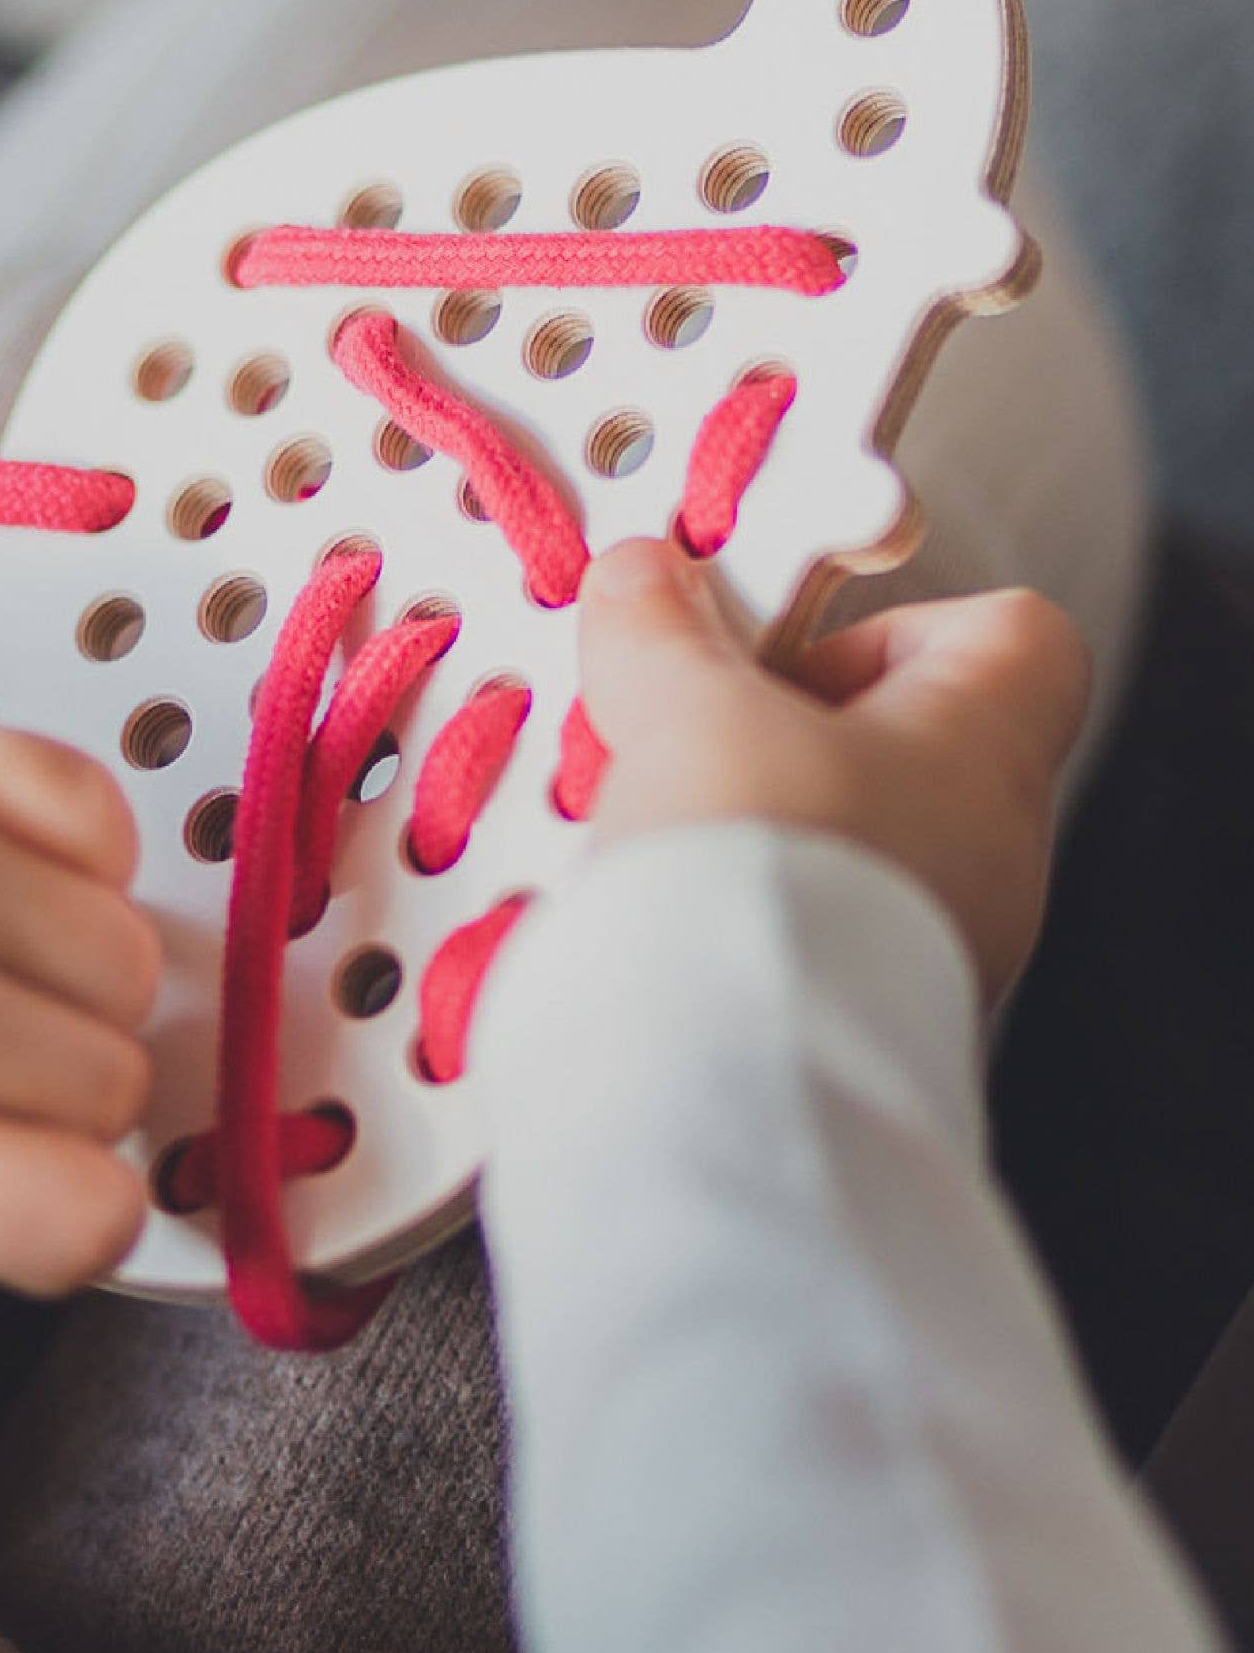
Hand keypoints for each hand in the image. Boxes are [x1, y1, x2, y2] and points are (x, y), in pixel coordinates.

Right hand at [577, 539, 1090, 999]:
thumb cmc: (759, 876)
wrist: (730, 1077)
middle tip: (680, 738)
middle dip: (773, 736)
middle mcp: (985, 859)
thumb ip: (661, 634)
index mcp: (983, 752)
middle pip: (895, 749)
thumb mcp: (688, 712)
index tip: (778, 641)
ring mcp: (927, 953)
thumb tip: (641, 576)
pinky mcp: (850, 1026)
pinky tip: (642, 924)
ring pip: (840, 850)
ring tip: (643, 838)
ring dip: (742, 832)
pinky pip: (794, 941)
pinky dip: (723, 923)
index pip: (1011, 636)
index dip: (890, 620)